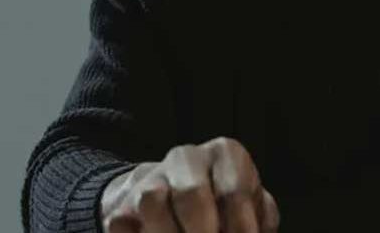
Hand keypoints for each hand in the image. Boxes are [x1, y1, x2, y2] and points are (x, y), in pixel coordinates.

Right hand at [101, 137, 279, 232]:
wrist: (167, 197)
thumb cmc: (220, 206)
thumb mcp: (250, 208)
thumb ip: (257, 222)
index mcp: (225, 154)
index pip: (234, 192)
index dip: (241, 229)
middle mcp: (186, 157)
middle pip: (192, 193)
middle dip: (204, 232)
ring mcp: (150, 176)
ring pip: (152, 201)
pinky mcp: (121, 203)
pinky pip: (123, 223)